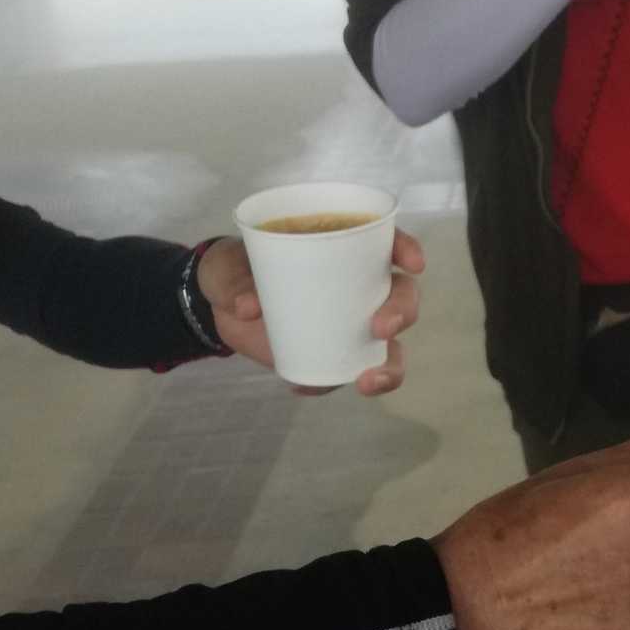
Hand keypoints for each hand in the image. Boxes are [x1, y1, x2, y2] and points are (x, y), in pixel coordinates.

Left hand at [197, 230, 424, 395]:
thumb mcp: (227, 266)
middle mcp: (358, 288)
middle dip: (403, 312)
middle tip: (381, 328)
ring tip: (368, 382)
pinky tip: (303, 386)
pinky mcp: (330, 355)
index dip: (407, 249)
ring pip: (389, 347)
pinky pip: (344, 374)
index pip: (386, 243)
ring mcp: (349, 326)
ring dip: (389, 367)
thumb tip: (249, 306)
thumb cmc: (233, 269)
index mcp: (341, 250)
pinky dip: (329, 384)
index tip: (413, 263)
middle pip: (401, 297)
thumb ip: (234, 282)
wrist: (216, 307)